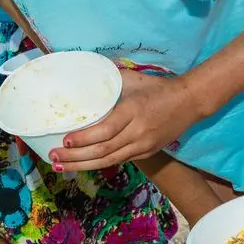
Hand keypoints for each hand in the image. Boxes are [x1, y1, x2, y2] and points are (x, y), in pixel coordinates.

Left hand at [50, 69, 204, 171]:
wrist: (189, 102)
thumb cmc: (157, 87)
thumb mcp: (132, 79)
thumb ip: (108, 81)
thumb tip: (83, 78)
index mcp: (132, 111)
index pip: (104, 131)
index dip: (83, 139)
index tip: (65, 140)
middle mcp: (137, 132)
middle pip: (103, 151)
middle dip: (75, 156)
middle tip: (54, 157)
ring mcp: (143, 145)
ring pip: (109, 160)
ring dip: (83, 165)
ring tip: (62, 165)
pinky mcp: (147, 152)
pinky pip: (119, 160)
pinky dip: (99, 164)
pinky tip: (83, 164)